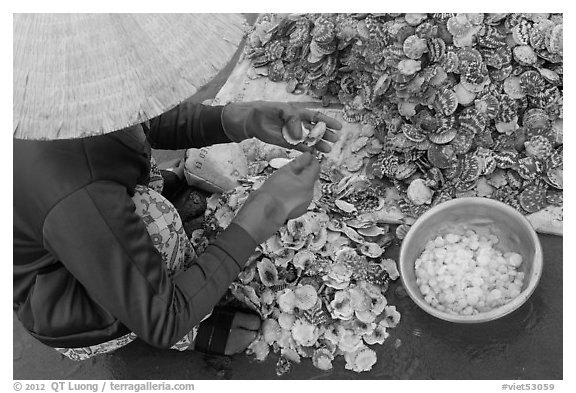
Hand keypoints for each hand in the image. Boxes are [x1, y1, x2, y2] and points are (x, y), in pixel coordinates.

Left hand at [221, 101, 341, 152]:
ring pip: (309, 139)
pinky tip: (314, 154)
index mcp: (297, 112)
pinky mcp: (285, 142)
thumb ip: (291, 119)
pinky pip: (298, 147)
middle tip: (335, 140)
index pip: (315, 116)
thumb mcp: (279, 110)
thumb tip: (300, 133)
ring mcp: (292, 133)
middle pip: (315, 129)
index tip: (338, 126)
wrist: (249, 121)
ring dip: (318, 145)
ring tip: (327, 150)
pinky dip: (306, 150)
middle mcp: (297, 123)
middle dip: (325, 134)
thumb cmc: (263, 111)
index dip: (327, 121)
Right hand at [232, 152, 319, 243]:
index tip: (306, 157)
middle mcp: (310, 193)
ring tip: (283, 182)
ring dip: (298, 184)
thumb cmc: (273, 191)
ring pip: (305, 189)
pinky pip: (299, 198)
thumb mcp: (285, 170)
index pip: (316, 166)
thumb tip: (307, 156)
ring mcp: (305, 203)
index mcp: (308, 182)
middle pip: (311, 178)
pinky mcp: (298, 210)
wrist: (266, 210)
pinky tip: (283, 193)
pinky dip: (294, 194)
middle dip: (303, 173)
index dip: (311, 160)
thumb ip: (299, 162)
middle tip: (291, 169)